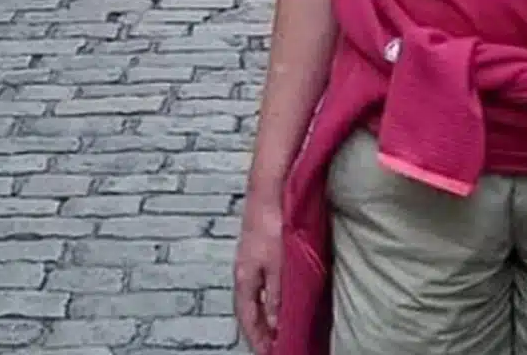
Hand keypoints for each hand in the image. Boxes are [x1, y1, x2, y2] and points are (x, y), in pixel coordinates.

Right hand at [234, 193, 284, 354]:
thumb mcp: (276, 266)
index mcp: (244, 279)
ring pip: (257, 293)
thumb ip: (276, 296)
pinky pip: (264, 279)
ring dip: (267, 312)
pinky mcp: (262, 246)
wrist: (269, 189)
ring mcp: (251, 258)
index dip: (257, 338)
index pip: (248, 318)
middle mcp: (244, 270)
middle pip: (250, 308)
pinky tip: (282, 293)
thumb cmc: (271, 224)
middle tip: (276, 344)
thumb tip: (275, 324)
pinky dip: (271, 293)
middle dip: (261, 328)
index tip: (269, 353)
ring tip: (281, 325)